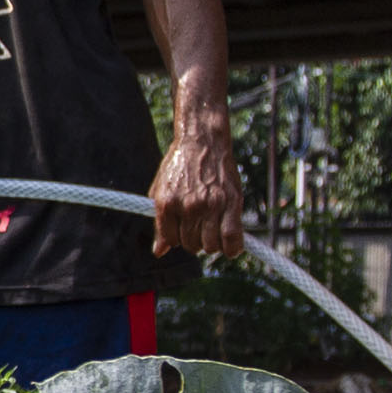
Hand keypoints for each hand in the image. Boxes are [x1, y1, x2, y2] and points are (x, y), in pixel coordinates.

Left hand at [151, 118, 246, 259]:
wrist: (202, 140)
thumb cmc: (180, 165)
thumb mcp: (161, 191)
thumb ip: (160, 223)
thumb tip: (158, 252)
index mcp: (167, 205)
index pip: (172, 240)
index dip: (178, 238)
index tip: (184, 230)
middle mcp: (188, 207)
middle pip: (192, 245)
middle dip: (195, 240)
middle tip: (200, 227)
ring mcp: (211, 205)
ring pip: (211, 246)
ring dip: (212, 243)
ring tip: (213, 230)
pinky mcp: (231, 202)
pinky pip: (232, 238)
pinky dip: (233, 248)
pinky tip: (231, 248)